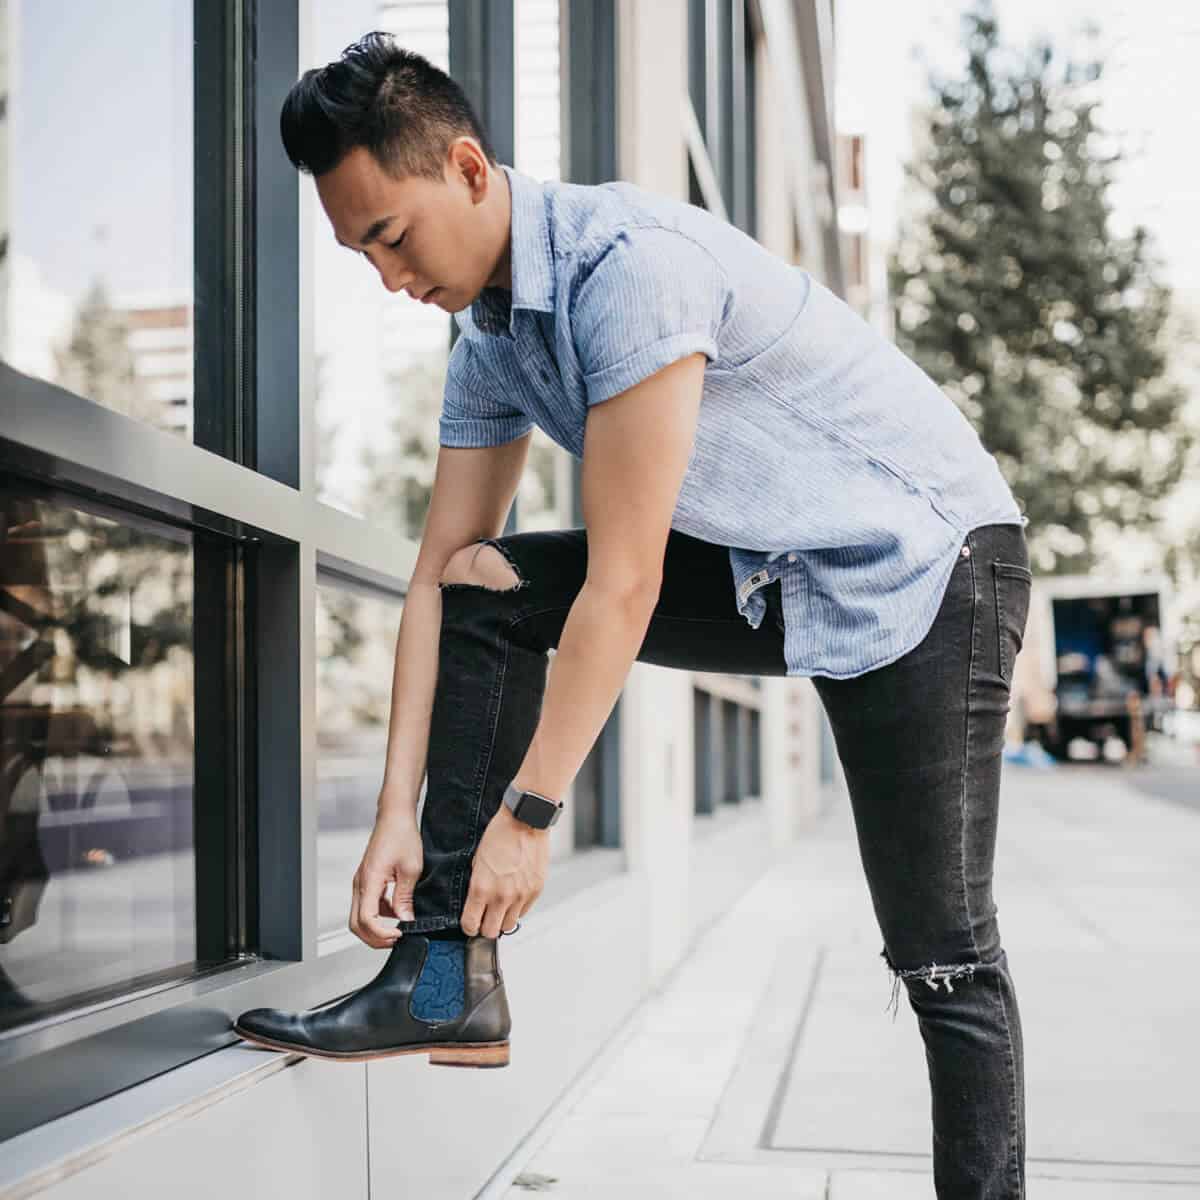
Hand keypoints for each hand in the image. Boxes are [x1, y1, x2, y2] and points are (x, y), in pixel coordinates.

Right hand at [349, 811, 422, 948]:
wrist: (395, 817)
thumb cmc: (401, 835)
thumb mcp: (411, 869)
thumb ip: (405, 897)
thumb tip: (405, 920)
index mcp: (370, 880)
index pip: (366, 919)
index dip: (381, 933)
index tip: (399, 934)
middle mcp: (360, 883)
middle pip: (356, 924)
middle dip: (374, 938)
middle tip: (396, 939)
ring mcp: (362, 882)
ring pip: (360, 916)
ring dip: (377, 927)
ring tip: (399, 926)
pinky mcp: (367, 880)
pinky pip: (367, 905)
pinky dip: (380, 914)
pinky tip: (397, 910)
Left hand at [461, 803, 549, 937]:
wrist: (525, 821)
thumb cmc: (499, 835)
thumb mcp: (476, 860)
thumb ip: (476, 886)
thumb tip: (475, 903)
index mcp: (482, 888)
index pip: (470, 925)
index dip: (468, 926)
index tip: (469, 922)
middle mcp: (502, 896)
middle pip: (491, 932)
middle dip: (485, 927)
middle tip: (485, 918)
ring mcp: (521, 895)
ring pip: (509, 925)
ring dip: (503, 918)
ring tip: (501, 905)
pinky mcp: (536, 891)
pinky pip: (524, 911)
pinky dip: (518, 908)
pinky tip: (514, 894)